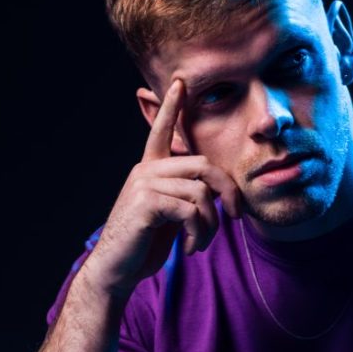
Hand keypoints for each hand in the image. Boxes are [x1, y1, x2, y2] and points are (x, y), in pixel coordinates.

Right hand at [79, 78, 241, 300]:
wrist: (116, 269)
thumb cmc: (143, 243)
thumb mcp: (168, 214)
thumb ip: (186, 195)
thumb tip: (217, 192)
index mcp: (150, 169)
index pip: (161, 130)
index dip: (171, 106)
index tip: (179, 82)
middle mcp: (145, 170)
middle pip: (203, 165)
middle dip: (228, 191)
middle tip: (235, 216)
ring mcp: (144, 184)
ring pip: (201, 193)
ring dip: (211, 224)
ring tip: (202, 242)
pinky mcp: (147, 203)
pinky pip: (191, 211)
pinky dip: (199, 234)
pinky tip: (191, 248)